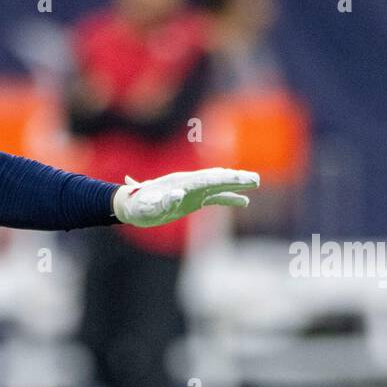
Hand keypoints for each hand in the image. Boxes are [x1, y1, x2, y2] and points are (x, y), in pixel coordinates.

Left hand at [113, 167, 258, 227]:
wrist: (131, 206)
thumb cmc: (138, 207)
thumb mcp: (148, 207)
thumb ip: (162, 201)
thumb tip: (177, 195)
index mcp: (181, 183)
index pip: (207, 179)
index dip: (224, 179)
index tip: (240, 179)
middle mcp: (189, 183)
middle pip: (217, 178)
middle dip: (236, 179)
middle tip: (256, 179)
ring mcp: (192, 190)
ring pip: (219, 185)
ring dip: (236, 185)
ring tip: (255, 184)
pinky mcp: (193, 199)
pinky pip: (215, 197)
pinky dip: (229, 198)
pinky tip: (244, 201)